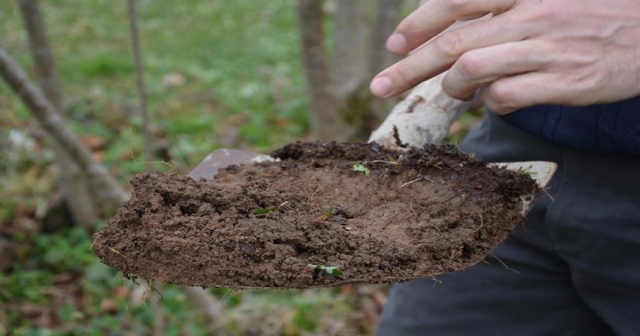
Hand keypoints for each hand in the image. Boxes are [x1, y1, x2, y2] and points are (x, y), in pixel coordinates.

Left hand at [369, 0, 639, 113]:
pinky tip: (496, 98)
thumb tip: (453, 30)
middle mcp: (535, 12)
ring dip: (451, 85)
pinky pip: (506, 97)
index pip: (458, 0)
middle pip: (454, 42)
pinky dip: (490, 102)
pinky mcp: (567, 81)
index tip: (394, 43)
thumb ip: (502, 6)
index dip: (419, 22)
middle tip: (380, 85)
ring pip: (472, 70)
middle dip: (408, 67)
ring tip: (454, 89)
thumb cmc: (595, 8)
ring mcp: (550, 48)